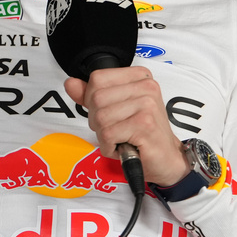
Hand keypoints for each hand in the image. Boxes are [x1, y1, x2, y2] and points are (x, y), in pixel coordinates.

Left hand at [64, 67, 188, 186]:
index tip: (109, 112)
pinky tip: (124, 146)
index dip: (93, 99)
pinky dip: (109, 147)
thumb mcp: (115, 108)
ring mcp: (147, 104)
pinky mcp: (145, 124)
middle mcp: (146, 87)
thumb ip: (92, 95)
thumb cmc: (142, 133)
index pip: (97, 78)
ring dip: (104, 135)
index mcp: (139, 77)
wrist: (166, 159)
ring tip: (121, 138)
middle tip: (116, 130)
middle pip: (96, 99)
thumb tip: (70, 84)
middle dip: (98, 121)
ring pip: (100, 118)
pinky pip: (107, 134)